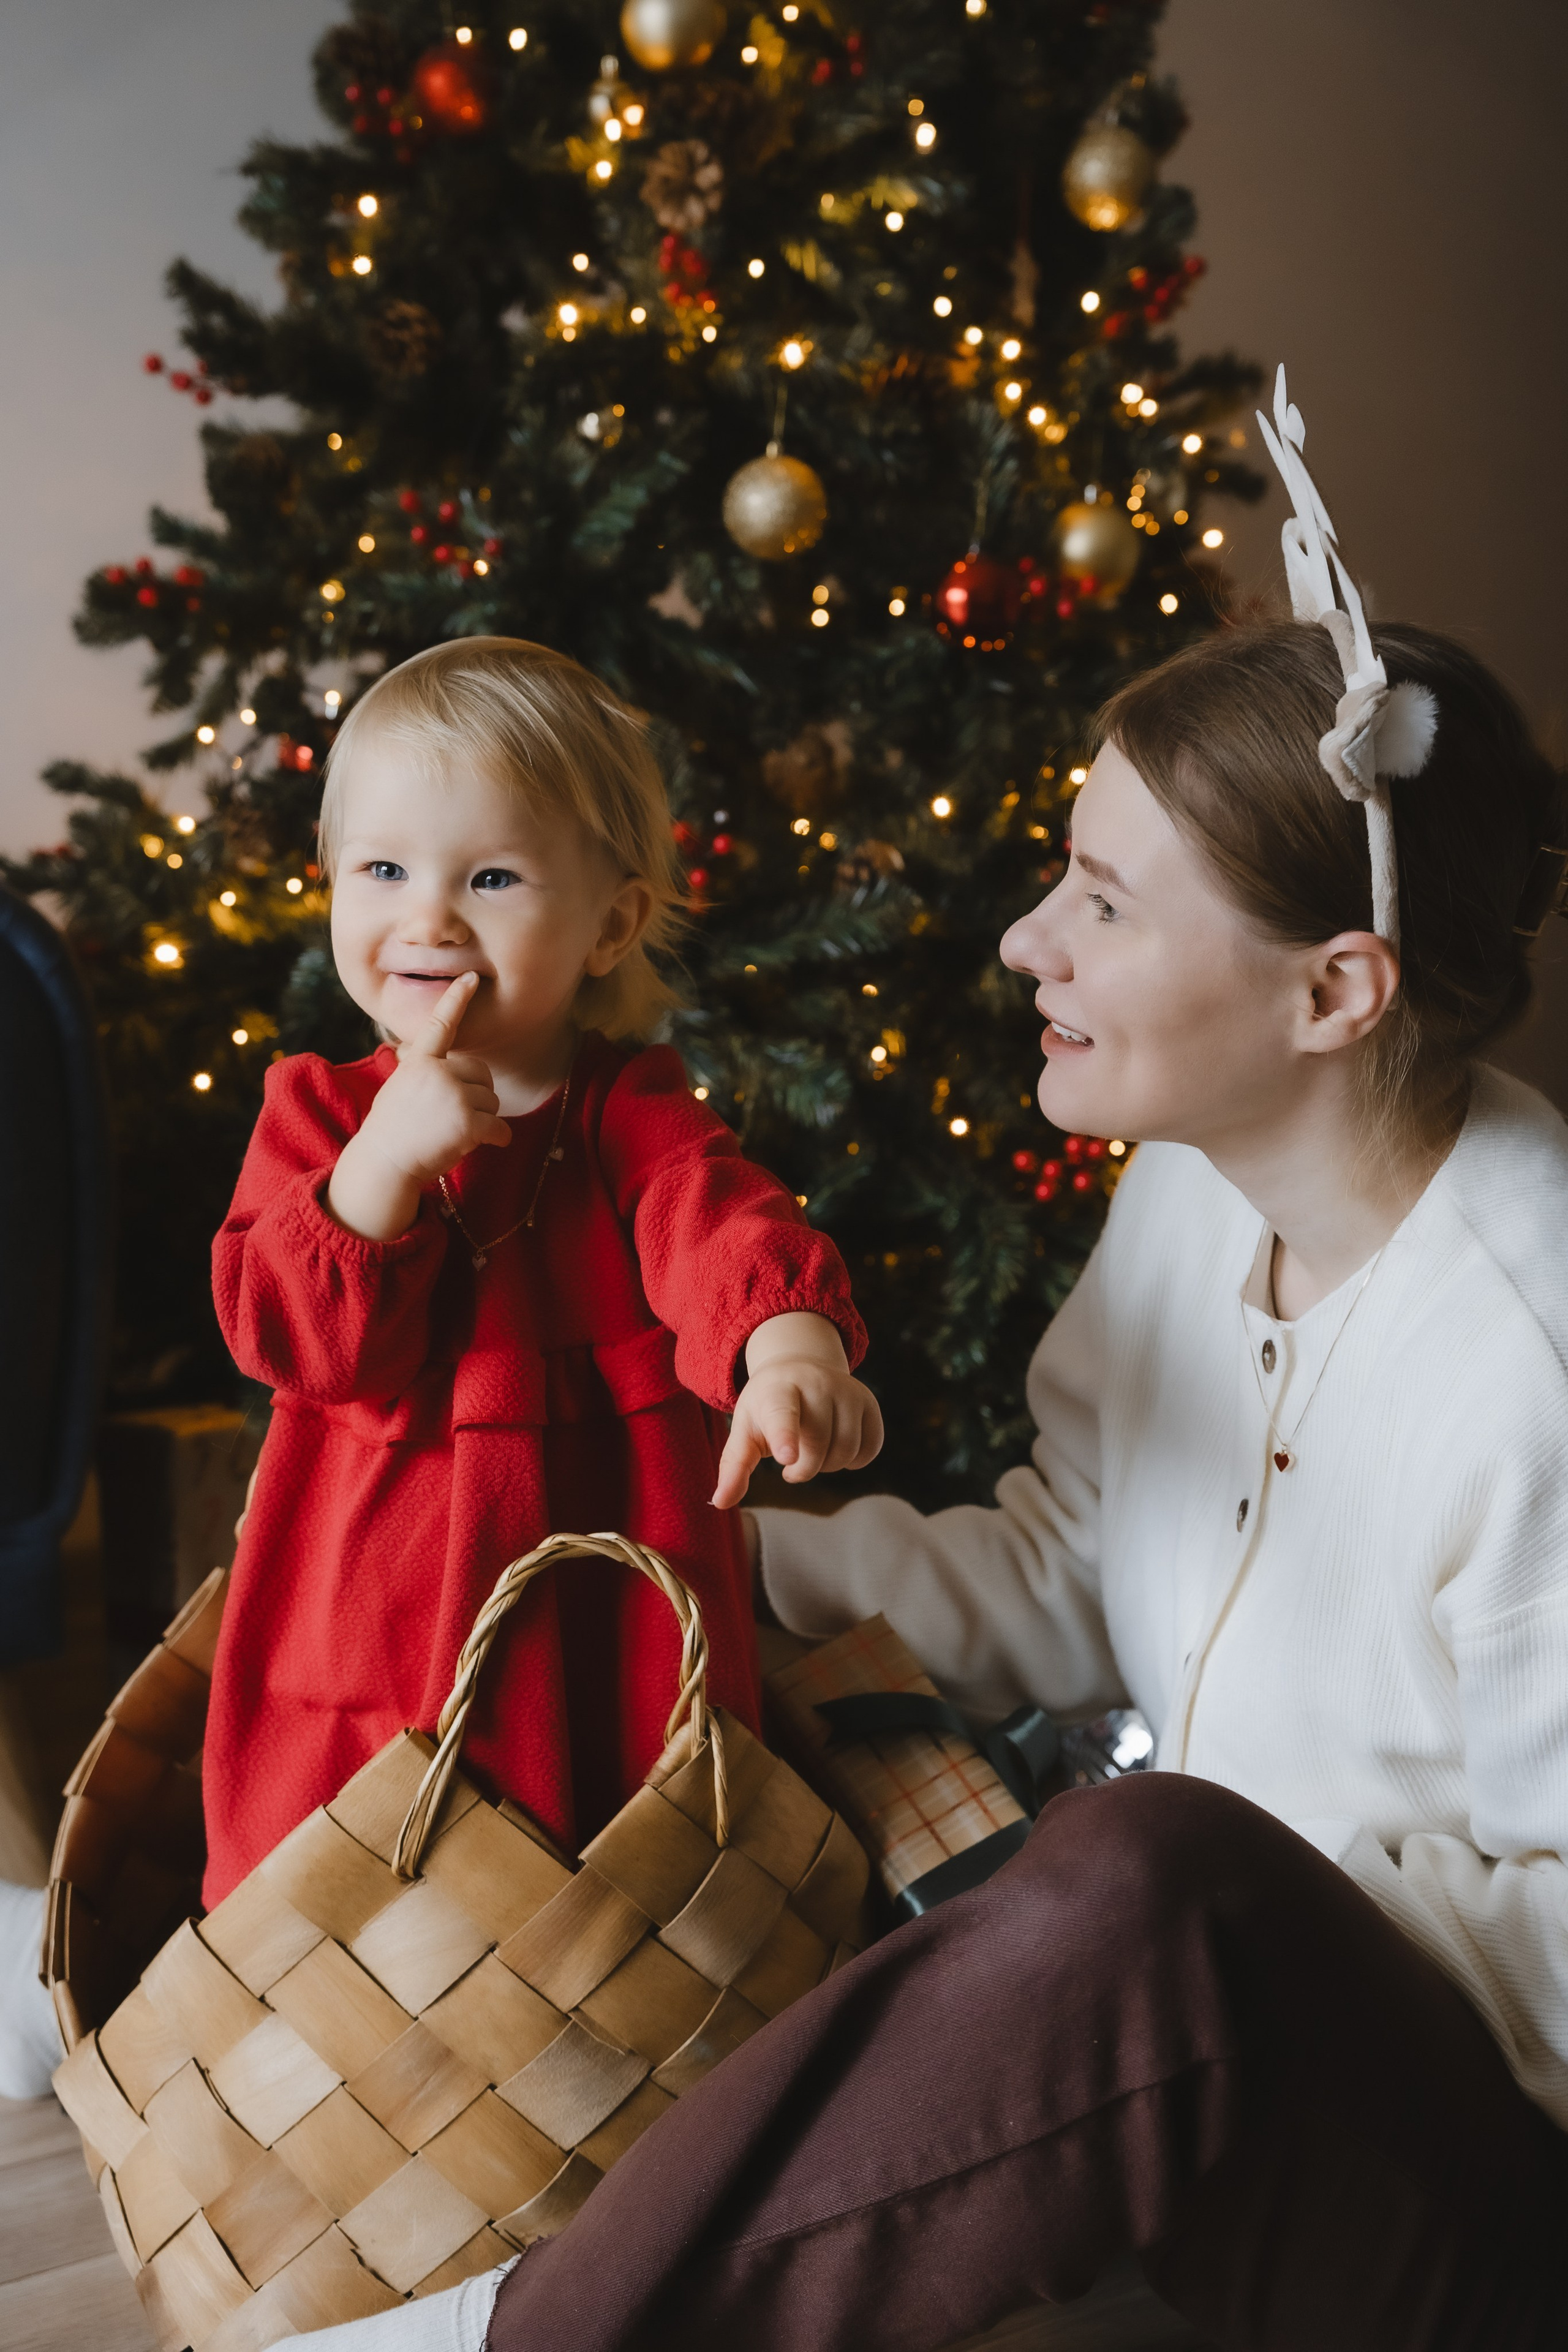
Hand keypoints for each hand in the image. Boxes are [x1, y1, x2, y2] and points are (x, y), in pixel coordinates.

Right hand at [327, 973, 510, 1240]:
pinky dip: (497, 1138)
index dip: (456, 999)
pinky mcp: (468, 1121)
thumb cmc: (392, 1127)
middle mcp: (438, 1072)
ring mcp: (454, 1095)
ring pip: (493, 1100)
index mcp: (420, 1061)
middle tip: (454, 1115)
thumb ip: (419, 1068)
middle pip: (482, 1074)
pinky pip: (499, 1126)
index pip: (440, 1025)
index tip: (469, 977)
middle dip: (477, 1094)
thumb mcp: (400, 1086)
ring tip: (454, 1131)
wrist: (385, 1162)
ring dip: (483, 1118)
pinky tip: (486, 1143)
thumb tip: (420, 1053)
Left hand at [712, 1312, 883, 1510]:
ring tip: (813, 1452)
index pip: (781, 1414)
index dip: (784, 1436)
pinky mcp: (869, 1402)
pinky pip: (870, 1448)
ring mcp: (847, 1390)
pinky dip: (854, 1460)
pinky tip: (837, 1448)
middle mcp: (816, 1383)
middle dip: (804, 1468)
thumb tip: (720, 1502)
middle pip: (817, 1445)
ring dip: (828, 1466)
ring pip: (846, 1450)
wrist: (801, 1365)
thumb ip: (734, 1466)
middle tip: (791, 1461)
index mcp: (777, 1390)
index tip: (786, 1458)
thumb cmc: (767, 1406)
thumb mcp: (746, 1429)